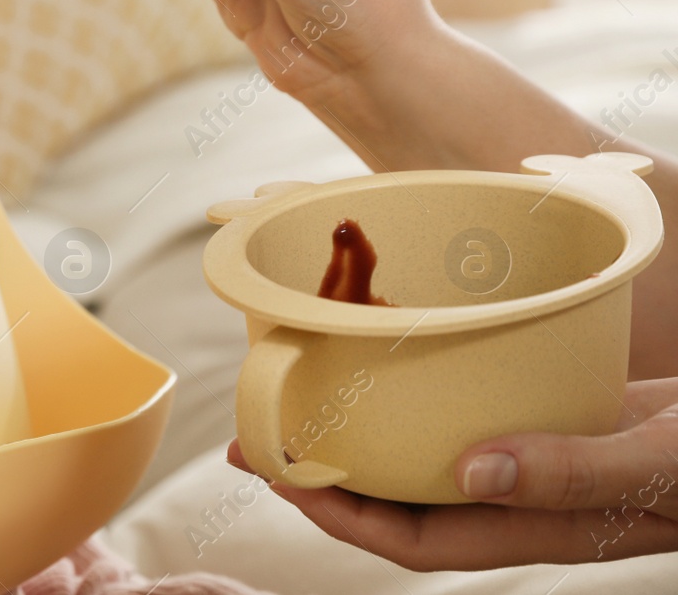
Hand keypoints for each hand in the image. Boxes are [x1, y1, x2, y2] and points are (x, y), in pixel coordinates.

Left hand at [225, 377, 677, 568]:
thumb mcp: (657, 458)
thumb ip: (571, 471)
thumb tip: (470, 470)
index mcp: (544, 525)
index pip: (416, 539)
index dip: (339, 517)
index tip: (274, 475)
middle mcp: (532, 496)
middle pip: (407, 500)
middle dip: (329, 477)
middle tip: (255, 433)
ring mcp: (546, 456)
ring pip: (436, 458)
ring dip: (370, 433)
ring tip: (305, 393)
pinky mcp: (566, 416)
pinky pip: (479, 413)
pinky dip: (431, 393)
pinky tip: (403, 354)